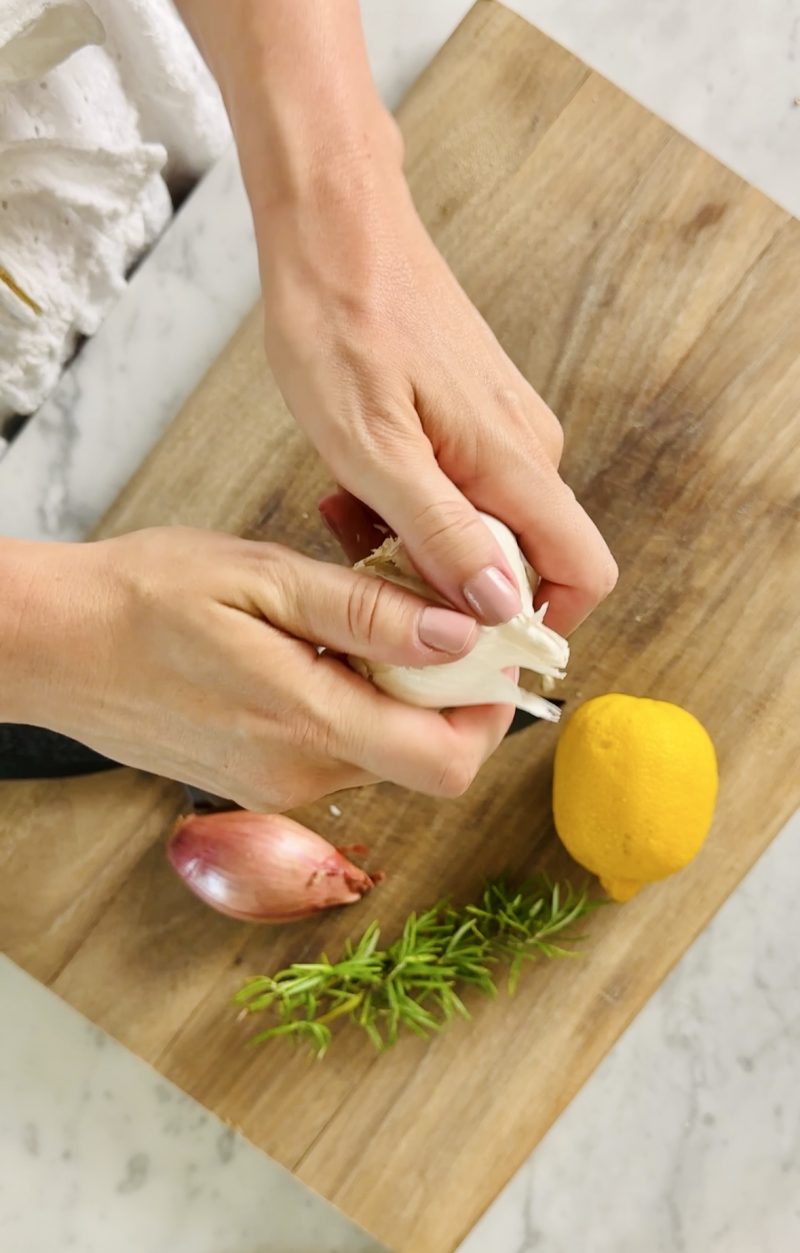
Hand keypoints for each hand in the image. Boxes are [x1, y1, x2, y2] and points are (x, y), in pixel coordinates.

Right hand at [5, 530, 511, 807]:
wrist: (54, 644)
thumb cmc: (144, 597)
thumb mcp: (261, 578)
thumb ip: (365, 612)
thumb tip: (460, 633)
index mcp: (306, 726)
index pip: (447, 760)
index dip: (489, 711)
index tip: (487, 650)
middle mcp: (298, 778)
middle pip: (424, 760)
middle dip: (450, 699)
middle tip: (430, 622)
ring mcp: (275, 790)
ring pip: (382, 755)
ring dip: (399, 697)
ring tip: (362, 625)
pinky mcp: (256, 783)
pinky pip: (337, 753)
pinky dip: (354, 706)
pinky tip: (320, 652)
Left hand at [257, 152, 617, 635]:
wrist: (336, 225)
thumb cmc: (342, 322)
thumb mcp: (372, 447)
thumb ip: (439, 531)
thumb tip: (499, 604)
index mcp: (513, 462)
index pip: (583, 572)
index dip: (536, 622)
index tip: (464, 635)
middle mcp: (527, 449)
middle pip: (526, 560)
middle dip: (453, 584)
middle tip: (372, 559)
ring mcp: (503, 428)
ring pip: (485, 527)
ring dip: (421, 543)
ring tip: (349, 512)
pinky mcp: (474, 414)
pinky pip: (461, 488)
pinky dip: (412, 503)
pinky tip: (356, 482)